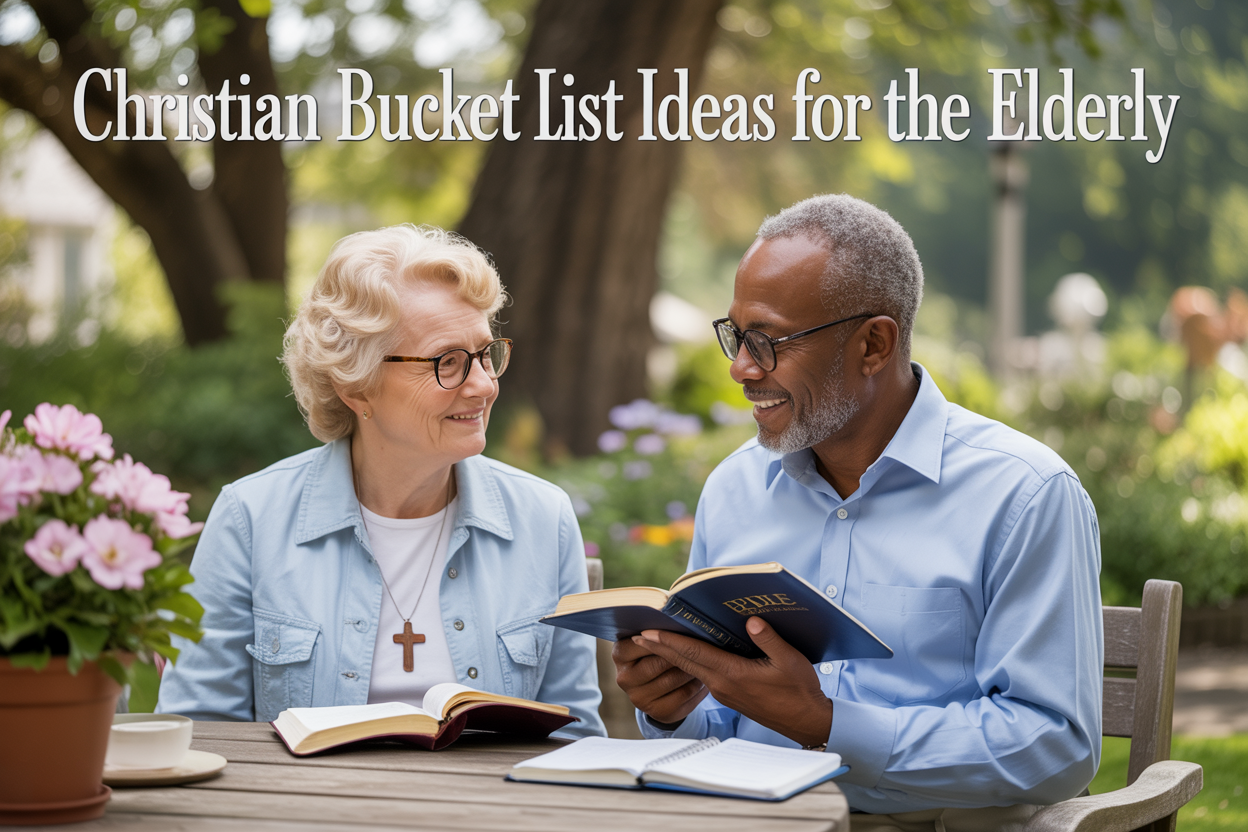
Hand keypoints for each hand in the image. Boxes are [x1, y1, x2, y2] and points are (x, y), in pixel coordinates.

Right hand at [612, 636, 708, 724]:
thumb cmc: (655, 653)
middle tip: (701, 643)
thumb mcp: (649, 640)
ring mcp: (639, 698)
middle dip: (682, 653)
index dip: (665, 637)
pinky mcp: (658, 712)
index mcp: (620, 654)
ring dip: (694, 667)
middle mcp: (624, 678)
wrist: (655, 688)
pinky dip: (699, 683)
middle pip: (660, 662)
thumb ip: (656, 630)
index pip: (643, 642)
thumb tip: (674, 615)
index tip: (683, 629)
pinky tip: (705, 675)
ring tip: (706, 657)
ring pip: (675, 678)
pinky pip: (686, 694)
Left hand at [634, 617, 832, 747]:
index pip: (693, 654)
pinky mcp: (730, 694)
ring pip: (692, 669)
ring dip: (672, 655)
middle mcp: (722, 685)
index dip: (669, 642)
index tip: (648, 632)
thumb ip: (768, 639)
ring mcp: (724, 691)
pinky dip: (689, 662)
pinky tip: (686, 653)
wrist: (805, 721)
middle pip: (685, 662)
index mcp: (732, 675)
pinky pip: (703, 674)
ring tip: (654, 641)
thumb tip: (751, 621)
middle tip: (637, 634)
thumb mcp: (789, 660)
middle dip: (660, 648)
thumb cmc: (799, 690)